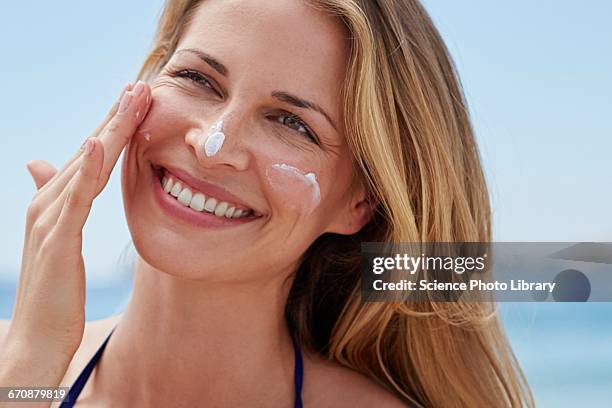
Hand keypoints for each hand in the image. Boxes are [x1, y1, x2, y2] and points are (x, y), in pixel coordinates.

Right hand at [6, 80, 151, 358]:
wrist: (38, 336)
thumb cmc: (54, 291)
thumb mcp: (59, 241)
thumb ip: (57, 201)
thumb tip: (44, 166)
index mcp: (55, 201)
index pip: (90, 154)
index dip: (112, 125)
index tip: (136, 99)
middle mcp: (48, 201)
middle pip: (90, 149)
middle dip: (116, 116)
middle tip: (142, 85)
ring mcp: (50, 217)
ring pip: (87, 164)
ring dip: (110, 128)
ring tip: (132, 98)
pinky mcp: (57, 238)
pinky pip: (77, 197)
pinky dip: (89, 168)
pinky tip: (101, 142)